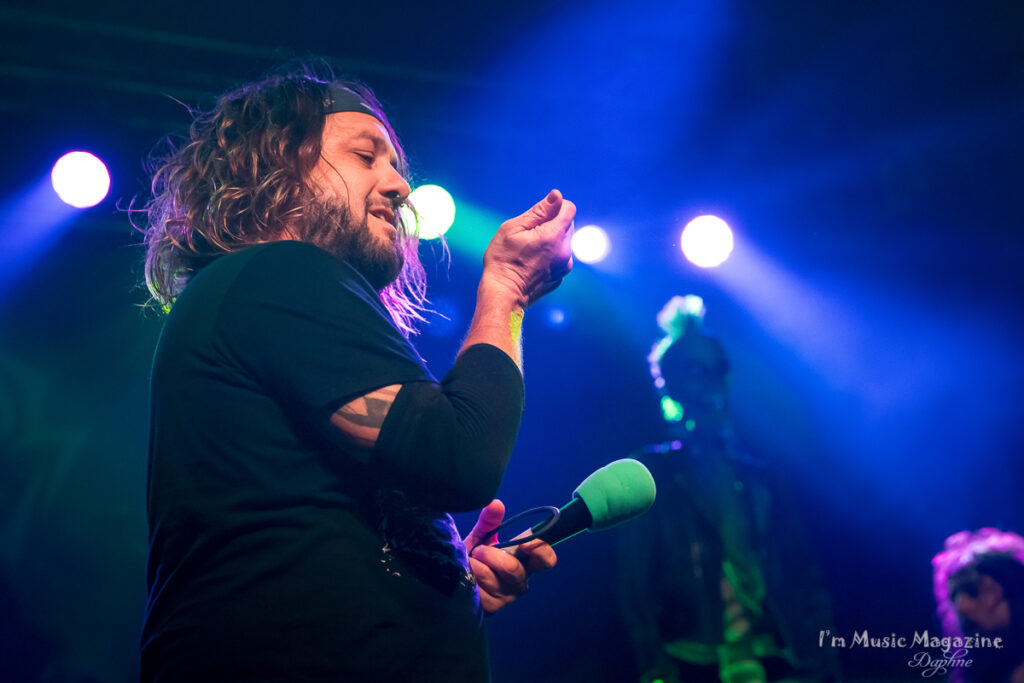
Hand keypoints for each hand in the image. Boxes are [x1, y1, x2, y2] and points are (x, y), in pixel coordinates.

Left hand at [463, 499, 557, 614]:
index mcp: (524, 562)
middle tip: (479, 550)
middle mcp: (519, 582)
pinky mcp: (490, 608)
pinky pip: (479, 592)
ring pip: (492, 580)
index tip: (525, 542)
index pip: (546, 559)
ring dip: (476, 567)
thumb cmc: (476, 557)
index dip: (541, 550)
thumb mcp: (482, 537)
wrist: (454, 578)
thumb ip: (490, 521)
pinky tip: (466, 577)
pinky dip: (469, 580)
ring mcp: (505, 597)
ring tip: (469, 562)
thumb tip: (495, 504)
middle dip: (492, 555)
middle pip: (514, 570)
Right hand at [481, 189, 575, 307]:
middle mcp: (565, 251)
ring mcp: (564, 266)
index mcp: (554, 236)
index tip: (540, 214)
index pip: (569, 209)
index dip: (555, 206)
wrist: (503, 294)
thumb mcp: (514, 228)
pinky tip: (532, 262)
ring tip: (530, 250)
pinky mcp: (560, 277)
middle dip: (552, 223)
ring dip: (552, 239)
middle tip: (529, 234)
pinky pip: (559, 258)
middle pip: (568, 224)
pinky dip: (550, 255)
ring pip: (564, 241)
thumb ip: (539, 211)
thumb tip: (557, 195)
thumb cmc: (503, 260)